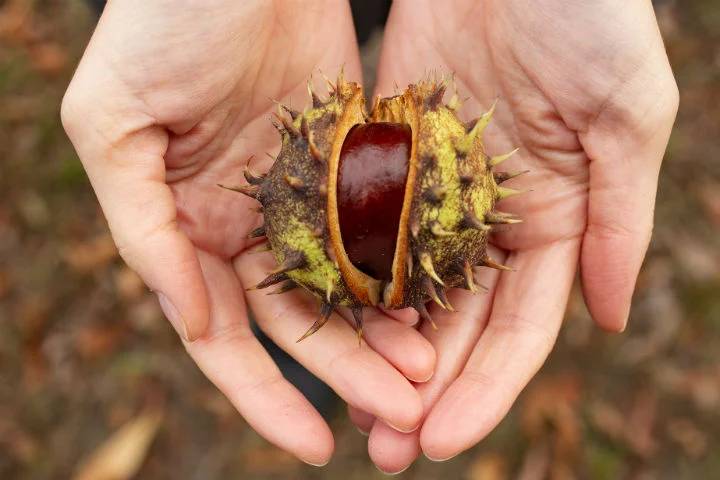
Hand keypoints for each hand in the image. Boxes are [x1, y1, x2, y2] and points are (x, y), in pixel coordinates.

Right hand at [61, 0, 434, 465]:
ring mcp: (304, 192)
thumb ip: (143, 225)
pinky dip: (405, 265)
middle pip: (299, 320)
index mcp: (187, 227)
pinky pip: (381, 223)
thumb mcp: (115, 124)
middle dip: (346, 372)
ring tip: (428, 372)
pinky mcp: (351, 155)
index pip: (225, 335)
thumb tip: (188, 319)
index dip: (263, 395)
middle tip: (400, 413)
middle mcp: (248, 222)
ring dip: (384, 331)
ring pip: (349, 282)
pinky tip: (438, 301)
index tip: (311, 447)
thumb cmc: (158, 25)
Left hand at [350, 0, 678, 471]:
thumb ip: (620, 221)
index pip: (520, 328)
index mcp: (556, 221)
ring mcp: (434, 192)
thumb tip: (613, 321)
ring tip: (348, 410)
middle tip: (389, 450)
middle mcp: (491, 219)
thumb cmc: (588, 15)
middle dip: (425, 390)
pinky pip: (362, 227)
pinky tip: (322, 324)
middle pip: (456, 324)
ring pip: (404, 289)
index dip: (487, 389)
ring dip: (378, 352)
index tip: (448, 439)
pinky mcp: (385, 156)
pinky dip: (346, 278)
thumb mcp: (626, 115)